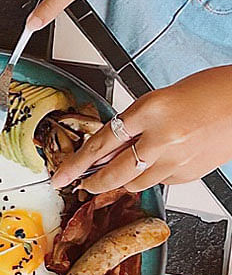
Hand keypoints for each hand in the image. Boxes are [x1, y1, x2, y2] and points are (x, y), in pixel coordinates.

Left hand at [51, 66, 231, 191]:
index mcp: (151, 109)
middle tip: (81, 184)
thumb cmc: (212, 90)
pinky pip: (159, 182)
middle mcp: (162, 137)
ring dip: (121, 181)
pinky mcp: (189, 173)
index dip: (76, 163)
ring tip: (117, 173)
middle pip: (112, 172)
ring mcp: (177, 159)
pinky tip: (154, 165)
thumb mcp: (161, 97)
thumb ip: (134, 121)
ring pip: (134, 183)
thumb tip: (108, 145)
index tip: (62, 174)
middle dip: (92, 182)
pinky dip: (151, 177)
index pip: (100, 143)